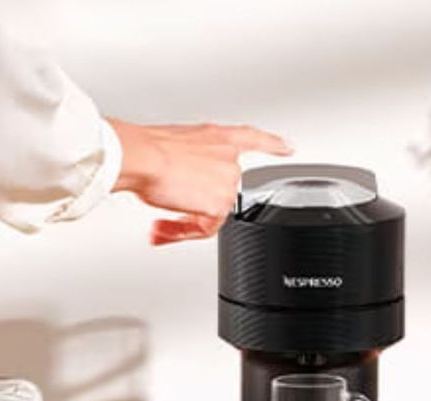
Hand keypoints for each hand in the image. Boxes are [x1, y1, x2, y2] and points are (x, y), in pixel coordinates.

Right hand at [107, 119, 292, 244]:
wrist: (141, 158)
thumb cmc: (147, 149)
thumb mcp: (173, 146)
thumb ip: (186, 162)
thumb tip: (178, 180)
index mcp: (218, 138)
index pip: (253, 138)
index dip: (273, 144)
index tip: (289, 147)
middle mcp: (227, 158)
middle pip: (220, 193)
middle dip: (192, 208)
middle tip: (166, 217)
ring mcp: (226, 182)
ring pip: (211, 214)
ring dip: (182, 224)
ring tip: (159, 225)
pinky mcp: (220, 204)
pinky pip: (204, 229)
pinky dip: (181, 233)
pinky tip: (163, 229)